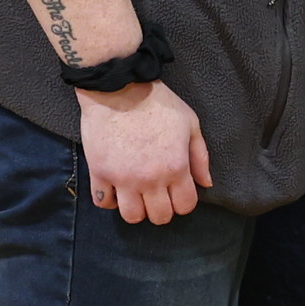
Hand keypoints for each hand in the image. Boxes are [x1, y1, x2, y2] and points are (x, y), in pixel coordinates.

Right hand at [78, 78, 213, 221]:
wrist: (118, 89)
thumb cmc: (157, 103)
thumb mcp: (190, 123)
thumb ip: (200, 156)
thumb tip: (205, 183)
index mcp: (175, 167)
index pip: (185, 206)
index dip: (184, 203)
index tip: (178, 192)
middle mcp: (150, 178)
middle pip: (159, 216)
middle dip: (162, 209)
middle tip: (158, 195)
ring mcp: (123, 178)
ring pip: (131, 216)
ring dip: (137, 209)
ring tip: (137, 194)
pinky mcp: (99, 173)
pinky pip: (103, 202)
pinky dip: (110, 200)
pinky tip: (116, 188)